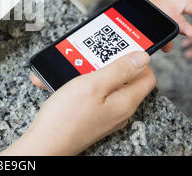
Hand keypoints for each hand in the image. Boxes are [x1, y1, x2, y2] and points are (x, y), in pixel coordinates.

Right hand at [1, 52, 155, 155]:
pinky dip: (77, 85)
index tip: (122, 47)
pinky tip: (61, 82)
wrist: (45, 143)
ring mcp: (104, 115)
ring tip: (72, 67)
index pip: (146, 76)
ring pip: (104, 85)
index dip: (137, 58)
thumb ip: (119, 70)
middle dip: (107, 63)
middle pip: (124, 79)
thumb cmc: (66, 117)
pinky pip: (90, 95)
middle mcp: (118, 110)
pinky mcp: (90, 117)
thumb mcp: (93, 85)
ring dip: (88, 72)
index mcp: (125, 101)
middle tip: (91, 56)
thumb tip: (143, 58)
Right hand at [110, 0, 191, 48]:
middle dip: (163, 40)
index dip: (140, 34)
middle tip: (166, 47)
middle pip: (159, 30)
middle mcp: (157, 12)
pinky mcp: (188, 2)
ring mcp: (174, 9)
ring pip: (178, 24)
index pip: (139, 23)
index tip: (141, 42)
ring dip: (184, 29)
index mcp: (142, 6)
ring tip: (189, 32)